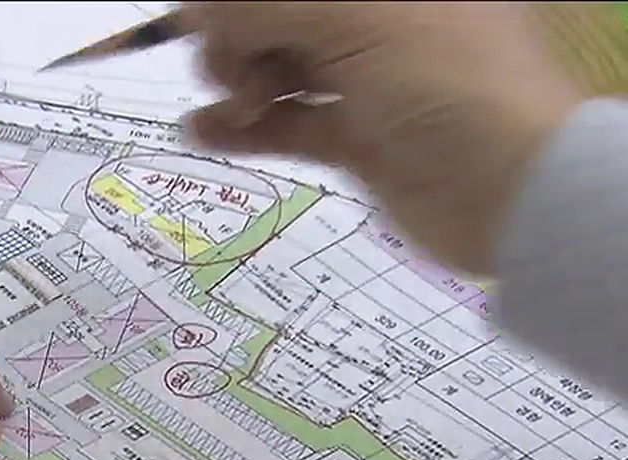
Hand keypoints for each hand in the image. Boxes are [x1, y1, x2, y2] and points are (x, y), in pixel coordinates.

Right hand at [179, 2, 583, 275]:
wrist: (510, 192)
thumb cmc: (444, 83)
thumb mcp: (356, 20)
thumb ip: (267, 7)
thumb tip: (198, 10)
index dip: (246, 0)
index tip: (203, 19)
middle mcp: (385, 21)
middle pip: (286, 16)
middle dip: (242, 37)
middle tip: (227, 70)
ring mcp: (373, 81)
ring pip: (285, 69)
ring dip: (241, 83)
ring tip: (230, 105)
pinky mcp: (361, 139)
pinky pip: (292, 123)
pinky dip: (248, 127)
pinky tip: (203, 131)